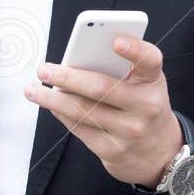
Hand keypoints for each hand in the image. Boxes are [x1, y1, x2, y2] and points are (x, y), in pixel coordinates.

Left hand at [23, 35, 182, 188]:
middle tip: (44, 70)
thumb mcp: (144, 85)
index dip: (134, 49)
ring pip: (83, 111)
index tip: (115, 40)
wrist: (160, 154)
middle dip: (67, 77)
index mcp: (153, 82)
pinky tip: (50, 105)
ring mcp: (129, 131)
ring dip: (52, 99)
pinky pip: (79, 129)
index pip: (149, 61)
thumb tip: (76, 59)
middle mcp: (145, 107)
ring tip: (33, 90)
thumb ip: (120, 69)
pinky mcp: (113, 151)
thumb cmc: (143, 108)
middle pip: (101, 88)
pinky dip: (61, 114)